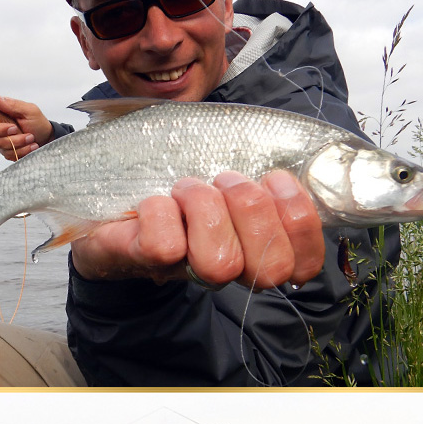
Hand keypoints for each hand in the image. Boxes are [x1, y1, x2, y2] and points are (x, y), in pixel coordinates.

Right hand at [0, 85, 53, 159]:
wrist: (47, 139)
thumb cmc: (38, 122)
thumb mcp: (29, 110)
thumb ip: (12, 105)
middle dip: (0, 129)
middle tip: (15, 129)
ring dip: (17, 141)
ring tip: (31, 138)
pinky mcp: (5, 150)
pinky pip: (7, 153)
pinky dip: (21, 150)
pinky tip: (31, 146)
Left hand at [71, 171, 323, 290]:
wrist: (104, 202)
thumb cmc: (178, 178)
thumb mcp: (232, 164)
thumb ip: (273, 165)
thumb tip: (318, 154)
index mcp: (256, 247)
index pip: (304, 264)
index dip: (299, 221)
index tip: (275, 179)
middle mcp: (228, 267)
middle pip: (269, 268)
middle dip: (253, 208)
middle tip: (226, 178)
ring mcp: (185, 269)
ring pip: (219, 261)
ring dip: (205, 205)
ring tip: (186, 185)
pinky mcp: (139, 260)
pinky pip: (164, 246)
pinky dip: (159, 210)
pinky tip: (153, 200)